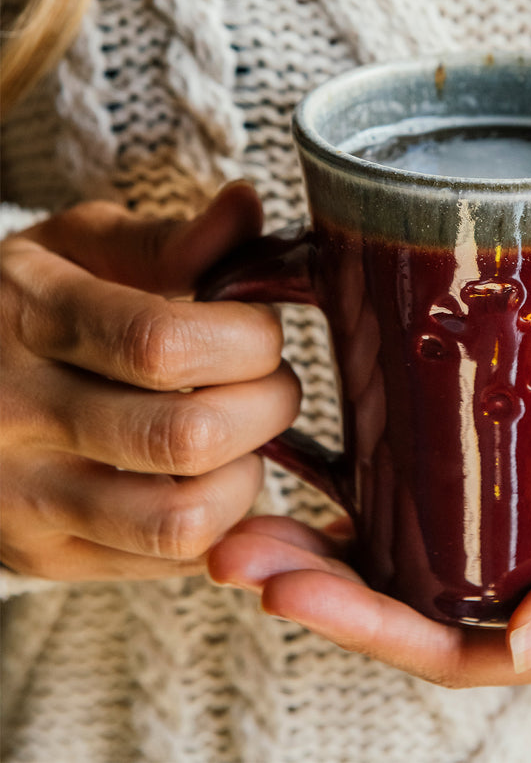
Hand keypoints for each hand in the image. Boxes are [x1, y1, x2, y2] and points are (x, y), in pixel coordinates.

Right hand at [0, 184, 300, 580]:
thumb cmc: (26, 307)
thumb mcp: (77, 249)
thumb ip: (168, 237)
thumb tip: (248, 206)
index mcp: (28, 317)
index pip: (162, 344)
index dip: (248, 341)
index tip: (262, 333)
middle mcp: (13, 414)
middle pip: (186, 437)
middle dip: (267, 408)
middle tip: (269, 385)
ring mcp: (21, 500)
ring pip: (182, 519)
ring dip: (245, 475)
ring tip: (237, 436)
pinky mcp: (43, 557)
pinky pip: (164, 561)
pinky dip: (214, 520)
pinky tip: (204, 475)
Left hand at [208, 378, 530, 686]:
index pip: (452, 644)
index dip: (365, 626)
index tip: (284, 590)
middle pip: (407, 592)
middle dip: (317, 575)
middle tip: (232, 537)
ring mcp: (526, 522)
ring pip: (408, 536)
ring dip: (325, 520)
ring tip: (247, 488)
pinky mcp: (525, 465)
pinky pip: (438, 473)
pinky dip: (377, 462)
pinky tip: (323, 434)